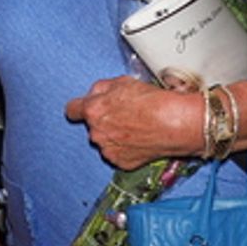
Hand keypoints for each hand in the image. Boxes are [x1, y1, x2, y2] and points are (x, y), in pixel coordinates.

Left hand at [65, 75, 200, 169]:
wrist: (175, 124)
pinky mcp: (122, 163)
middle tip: (124, 114)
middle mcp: (97, 133)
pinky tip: (139, 139)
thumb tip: (96, 94)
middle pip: (92, 126)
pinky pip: (118, 154)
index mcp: (93, 111)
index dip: (79, 108)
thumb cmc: (152, 102)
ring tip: (135, 127)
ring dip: (114, 136)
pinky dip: (125, 149)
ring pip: (105, 141)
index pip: (72, 110)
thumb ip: (101, 88)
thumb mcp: (122, 82)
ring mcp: (109, 150)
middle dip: (103, 120)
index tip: (83, 109)